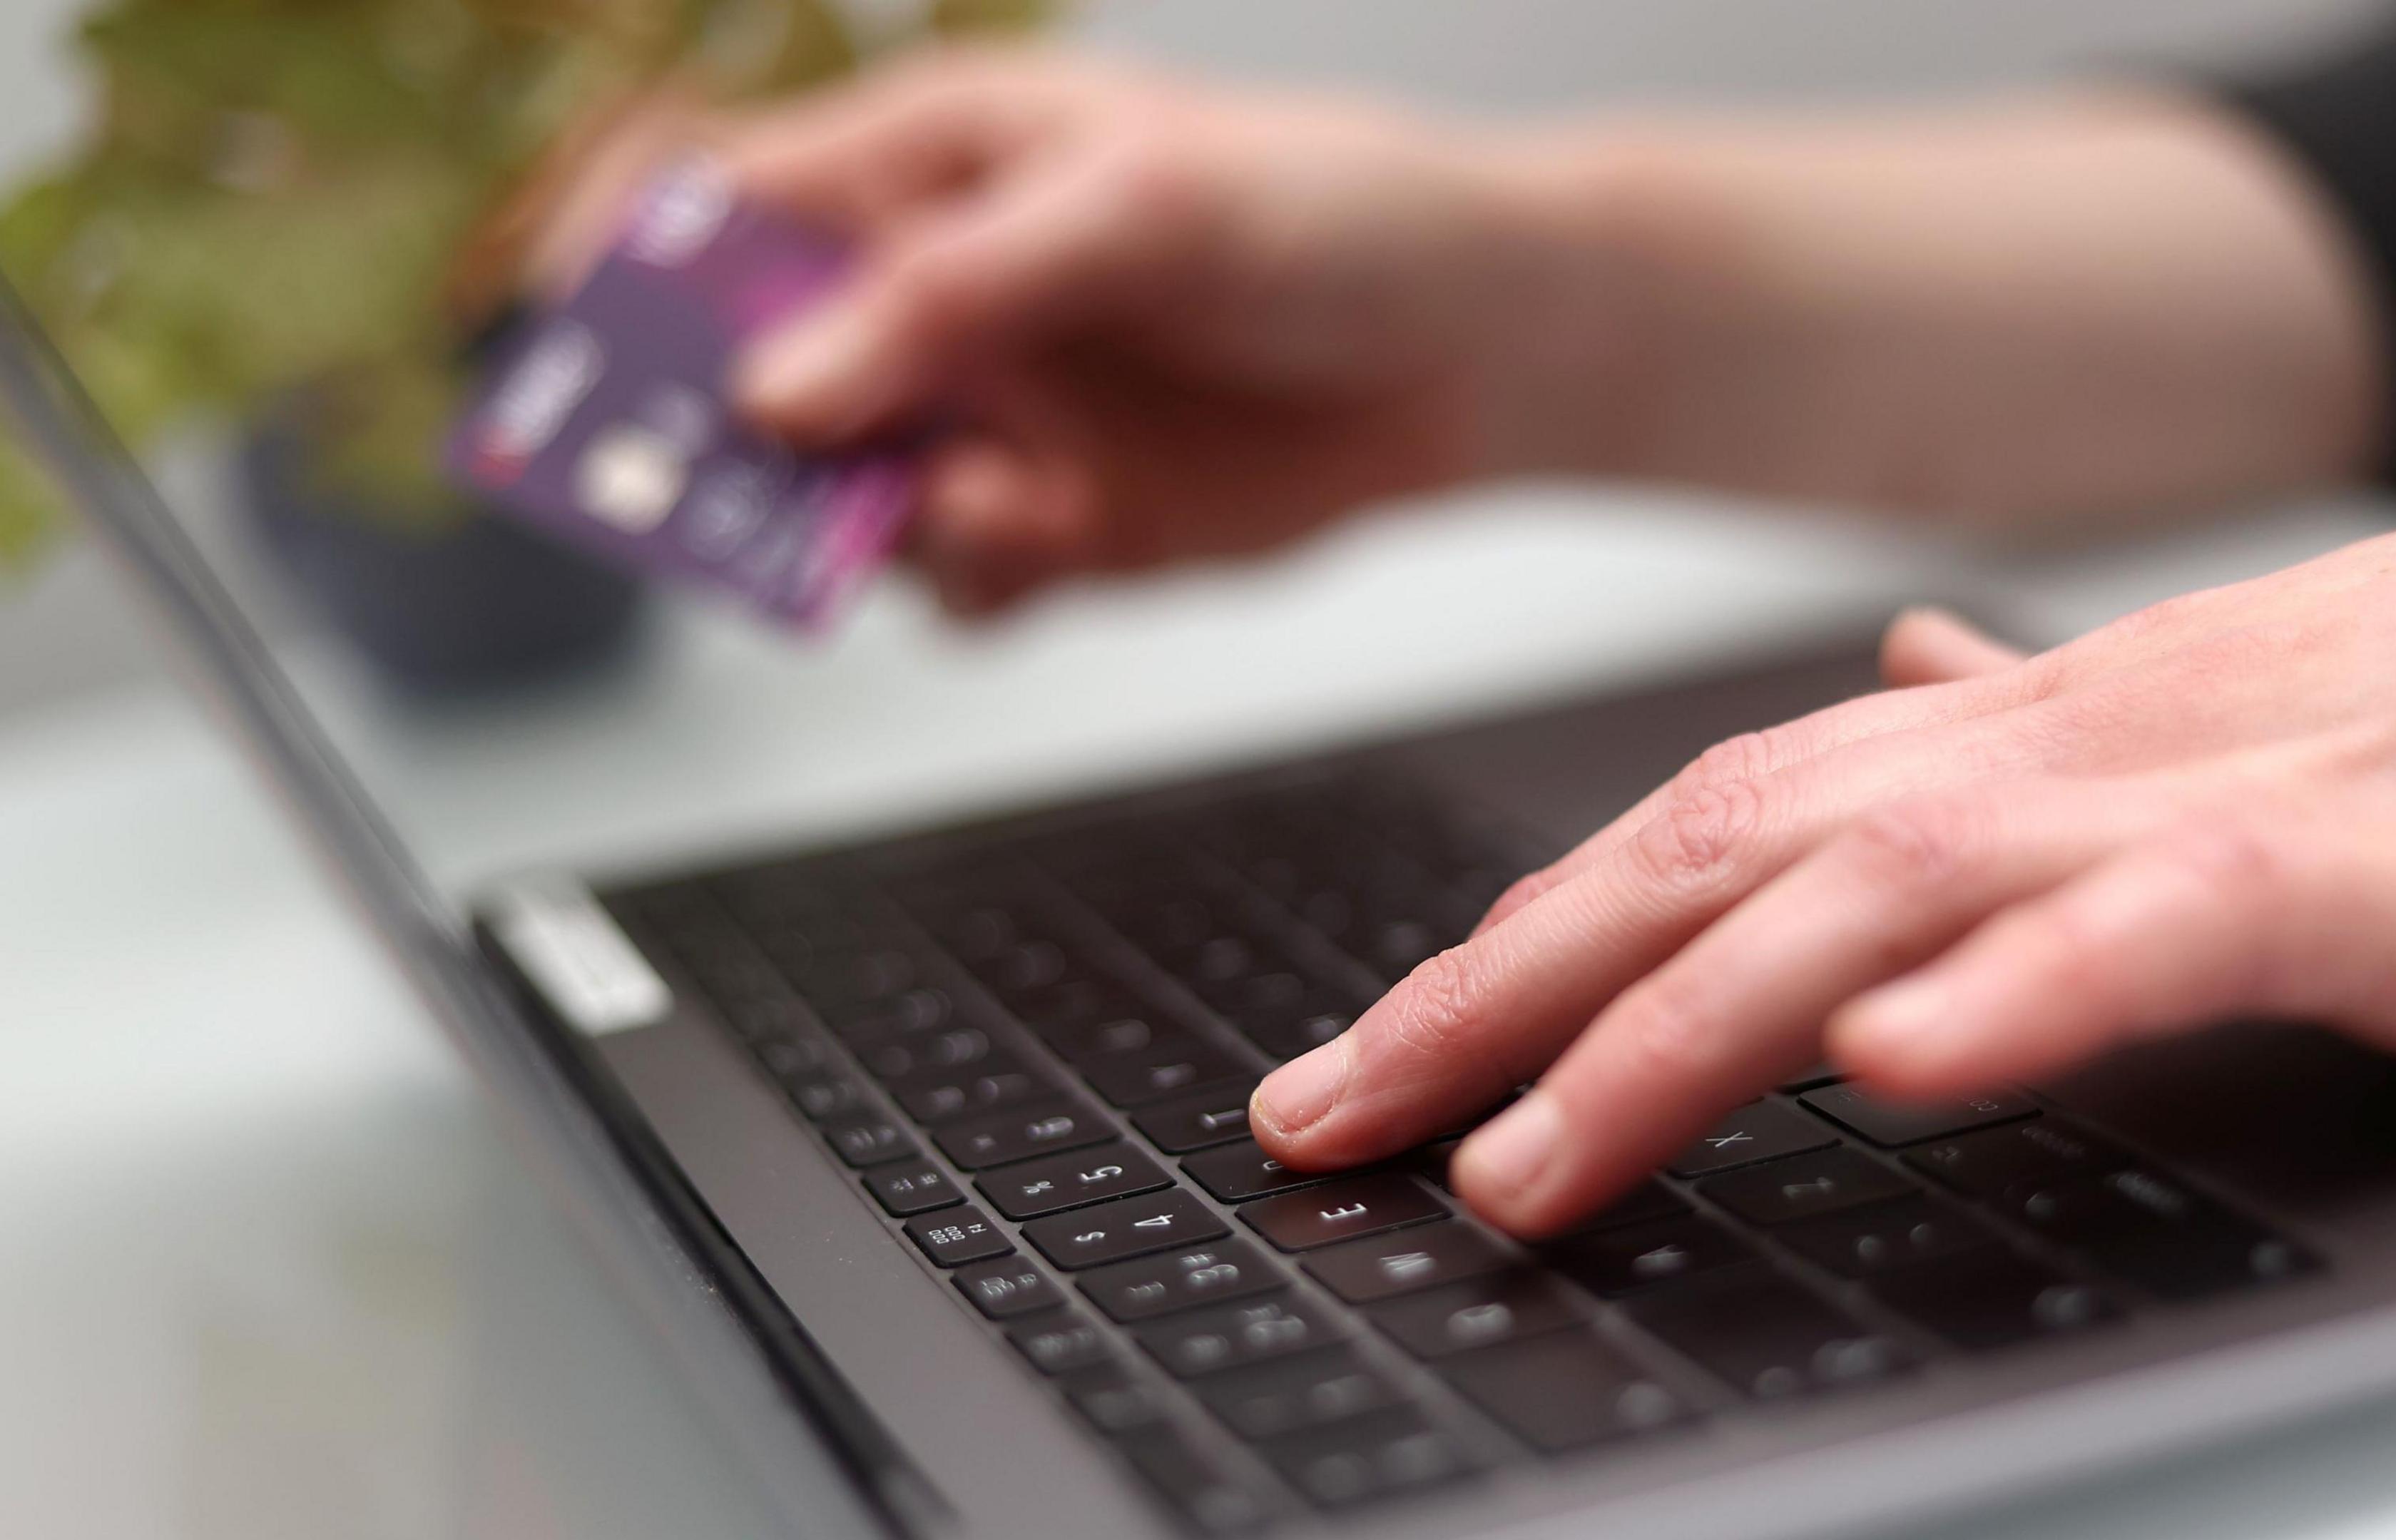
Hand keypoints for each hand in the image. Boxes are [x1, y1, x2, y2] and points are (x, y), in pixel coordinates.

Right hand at [703, 51, 1604, 613]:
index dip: (622, 269)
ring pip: (835, 503)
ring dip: (870, 528)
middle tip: (730, 496)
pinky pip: (948, 581)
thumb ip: (955, 291)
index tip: (575, 354)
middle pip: (742, 378)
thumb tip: (779, 390)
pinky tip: (1046, 541)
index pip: (715, 200)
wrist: (1479, 351)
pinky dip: (972, 582)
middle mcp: (930, 300)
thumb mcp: (1143, 209)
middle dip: (718, 446)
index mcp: (925, 167)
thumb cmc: (1333, 212)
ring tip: (990, 504)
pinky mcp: (1050, 520)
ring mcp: (987, 416)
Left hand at [1252, 432, 2395, 1235]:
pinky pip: (2167, 922)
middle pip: (1725, 859)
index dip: (1507, 942)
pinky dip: (2018, 994)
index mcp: (2021, 736)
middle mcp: (2068, 748)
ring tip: (1524, 1152)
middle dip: (1500, 996)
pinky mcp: (2389, 865)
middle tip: (1327, 1121)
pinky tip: (1894, 1070)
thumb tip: (1895, 698)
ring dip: (1683, 1027)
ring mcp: (2217, 795)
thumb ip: (2029, 738)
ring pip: (1890, 895)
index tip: (1361, 1059)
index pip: (1702, 828)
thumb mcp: (2205, 731)